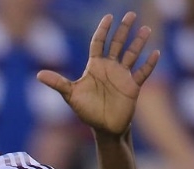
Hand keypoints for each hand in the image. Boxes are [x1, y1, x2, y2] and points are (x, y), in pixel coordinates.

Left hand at [37, 12, 160, 138]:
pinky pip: (143, 72)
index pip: (98, 43)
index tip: (108, 17)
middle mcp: (110, 67)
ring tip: (145, 28)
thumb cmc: (87, 110)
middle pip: (117, 44)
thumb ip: (58, 83)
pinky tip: (155, 53)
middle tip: (131, 14)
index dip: (103, 30)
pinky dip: (149, 64)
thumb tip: (38, 75)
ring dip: (139, 42)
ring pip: (132, 54)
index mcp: (95, 66)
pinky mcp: (133, 86)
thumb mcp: (71, 95)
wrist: (103, 127)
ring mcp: (123, 75)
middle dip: (124, 29)